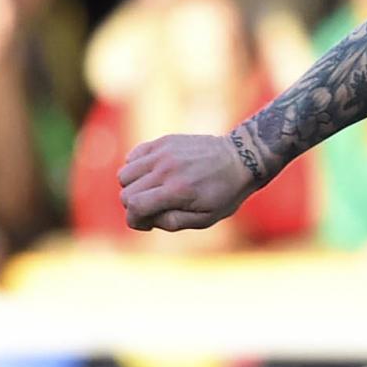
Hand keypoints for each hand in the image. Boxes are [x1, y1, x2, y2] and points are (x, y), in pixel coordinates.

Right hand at [118, 132, 257, 232]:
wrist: (241, 158)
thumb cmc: (225, 193)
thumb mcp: (206, 218)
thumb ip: (173, 222)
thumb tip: (147, 219)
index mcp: (177, 191)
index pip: (135, 206)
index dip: (134, 220)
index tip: (145, 224)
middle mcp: (166, 169)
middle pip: (126, 192)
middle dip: (134, 207)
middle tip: (152, 210)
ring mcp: (163, 153)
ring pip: (125, 173)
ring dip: (133, 187)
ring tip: (152, 192)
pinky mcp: (163, 142)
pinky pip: (133, 156)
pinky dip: (135, 168)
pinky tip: (152, 175)